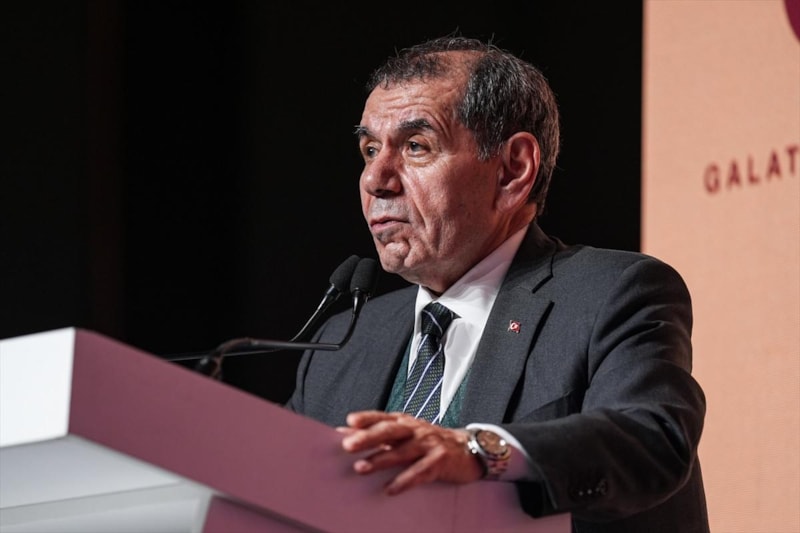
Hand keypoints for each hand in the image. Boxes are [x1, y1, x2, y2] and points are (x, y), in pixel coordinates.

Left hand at [337, 410, 483, 494]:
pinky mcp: (440, 460)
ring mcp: (429, 444)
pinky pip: (420, 472)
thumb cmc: (430, 442)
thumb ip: (377, 433)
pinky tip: (391, 488)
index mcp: (405, 423)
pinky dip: (405, 480)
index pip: (384, 417)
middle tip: (349, 445)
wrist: (468, 448)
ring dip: (380, 460)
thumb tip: (344, 431)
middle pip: (390, 431)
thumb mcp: (405, 433)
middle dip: (368, 437)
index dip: (367, 418)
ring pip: (402, 451)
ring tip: (361, 468)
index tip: (350, 421)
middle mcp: (416, 430)